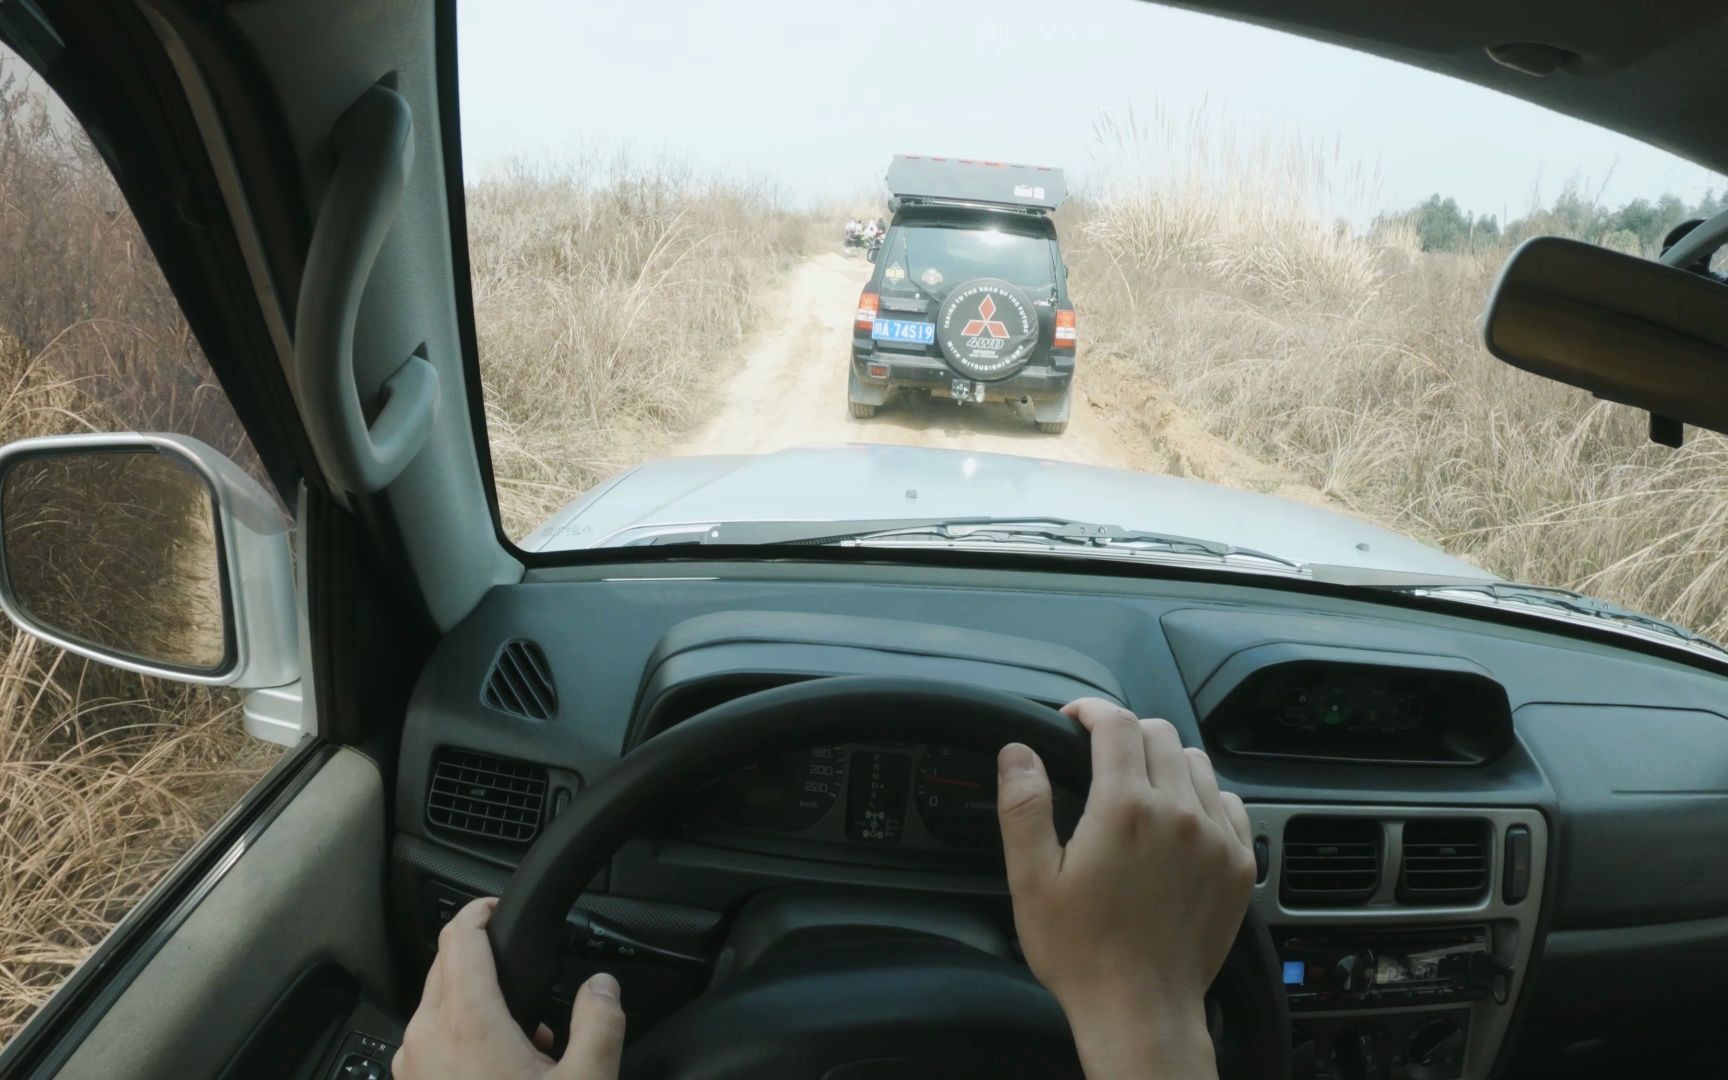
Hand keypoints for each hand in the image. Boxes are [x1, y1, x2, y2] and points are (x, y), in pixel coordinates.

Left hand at [392, 897, 624, 1079]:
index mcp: (465, 1020)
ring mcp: (410, 1069)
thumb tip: (603, 987)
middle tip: (524, 969)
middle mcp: (425, 1038)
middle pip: (444, 966)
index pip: (459, 935)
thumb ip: (601, 1022)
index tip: (500, 905)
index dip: (480, 909)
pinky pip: (430, 1044)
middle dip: (482, 957)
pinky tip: (501, 1068)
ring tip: (523, 1032)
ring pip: (435, 1007)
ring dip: (473, 1001)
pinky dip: (460, 1036)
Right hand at [996, 699, 1255, 1079]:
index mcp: (1124, 810)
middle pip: (1158, 733)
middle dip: (1123, 732)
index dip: (1090, 710)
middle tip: (1097, 755)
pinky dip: (1202, 796)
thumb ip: (1023, 806)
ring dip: (1163, 760)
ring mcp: (1215, 838)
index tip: (1074, 719)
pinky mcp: (1237, 864)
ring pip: (1195, 762)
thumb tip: (1017, 752)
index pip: (1117, 723)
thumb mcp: (1031, 880)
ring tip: (1136, 785)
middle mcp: (1178, 814)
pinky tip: (1177, 819)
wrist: (1142, 1011)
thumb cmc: (1083, 953)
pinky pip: (1228, 801)